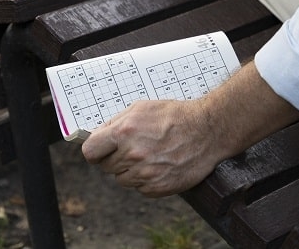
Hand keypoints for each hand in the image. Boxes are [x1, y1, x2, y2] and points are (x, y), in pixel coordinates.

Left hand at [81, 98, 223, 196]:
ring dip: (131, 170)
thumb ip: (117, 122)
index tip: (101, 150)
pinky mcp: (156, 188)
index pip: (91, 152)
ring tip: (151, 155)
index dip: (95, 151)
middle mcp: (132, 155)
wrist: (207, 131)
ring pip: (122, 179)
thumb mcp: (142, 108)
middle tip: (135, 148)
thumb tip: (98, 136)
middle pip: (107, 166)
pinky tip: (160, 165)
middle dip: (116, 158)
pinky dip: (146, 179)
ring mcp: (144, 174)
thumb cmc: (176, 116)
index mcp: (124, 132)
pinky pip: (140, 188)